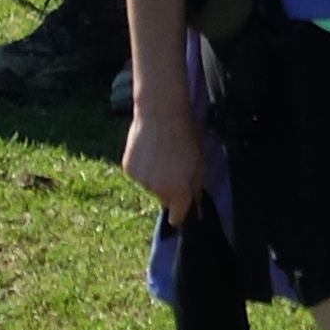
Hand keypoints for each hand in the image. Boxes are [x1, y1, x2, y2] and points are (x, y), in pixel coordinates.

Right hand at [119, 90, 207, 224]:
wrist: (160, 111)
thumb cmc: (186, 134)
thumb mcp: (201, 160)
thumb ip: (197, 186)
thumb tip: (196, 203)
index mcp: (178, 191)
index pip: (178, 218)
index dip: (181, 214)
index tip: (182, 209)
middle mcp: (158, 190)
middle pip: (165, 200)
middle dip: (171, 190)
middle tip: (176, 167)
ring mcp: (140, 180)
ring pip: (151, 187)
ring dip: (156, 178)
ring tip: (162, 155)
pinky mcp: (128, 169)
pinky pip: (139, 176)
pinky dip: (144, 168)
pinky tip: (149, 151)